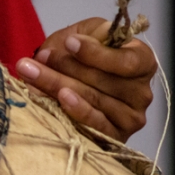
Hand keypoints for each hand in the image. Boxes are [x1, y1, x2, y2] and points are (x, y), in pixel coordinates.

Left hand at [16, 17, 156, 141]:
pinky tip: (60, 98)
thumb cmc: (80, 59)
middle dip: (67, 66)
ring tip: (32, 74)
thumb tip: (70, 45)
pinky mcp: (115, 138)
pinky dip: (76, 109)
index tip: (69, 43)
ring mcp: (130, 118)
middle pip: (104, 81)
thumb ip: (83, 36)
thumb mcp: (85, 37)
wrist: (68, 90)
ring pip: (93, 100)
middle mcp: (142, 93)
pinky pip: (95, 124)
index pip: (126, 61)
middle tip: (40, 58)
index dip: (97, 53)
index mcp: (142, 63)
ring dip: (58, 84)